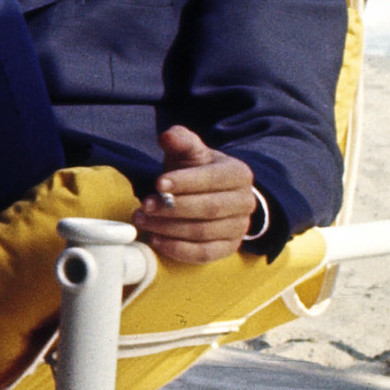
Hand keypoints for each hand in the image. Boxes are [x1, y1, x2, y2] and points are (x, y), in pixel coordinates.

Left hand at [136, 125, 257, 264]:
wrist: (210, 194)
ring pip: (203, 233)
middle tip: (145, 206)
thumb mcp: (190, 152)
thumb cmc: (196, 171)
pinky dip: (178, 249)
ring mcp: (239, 228)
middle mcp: (246, 202)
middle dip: (173, 208)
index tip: (158, 184)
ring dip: (169, 229)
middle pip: (209, 209)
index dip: (185, 182)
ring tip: (143, 220)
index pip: (213, 179)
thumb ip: (180, 140)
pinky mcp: (229, 248)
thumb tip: (167, 136)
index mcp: (239, 174)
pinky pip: (204, 254)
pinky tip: (156, 240)